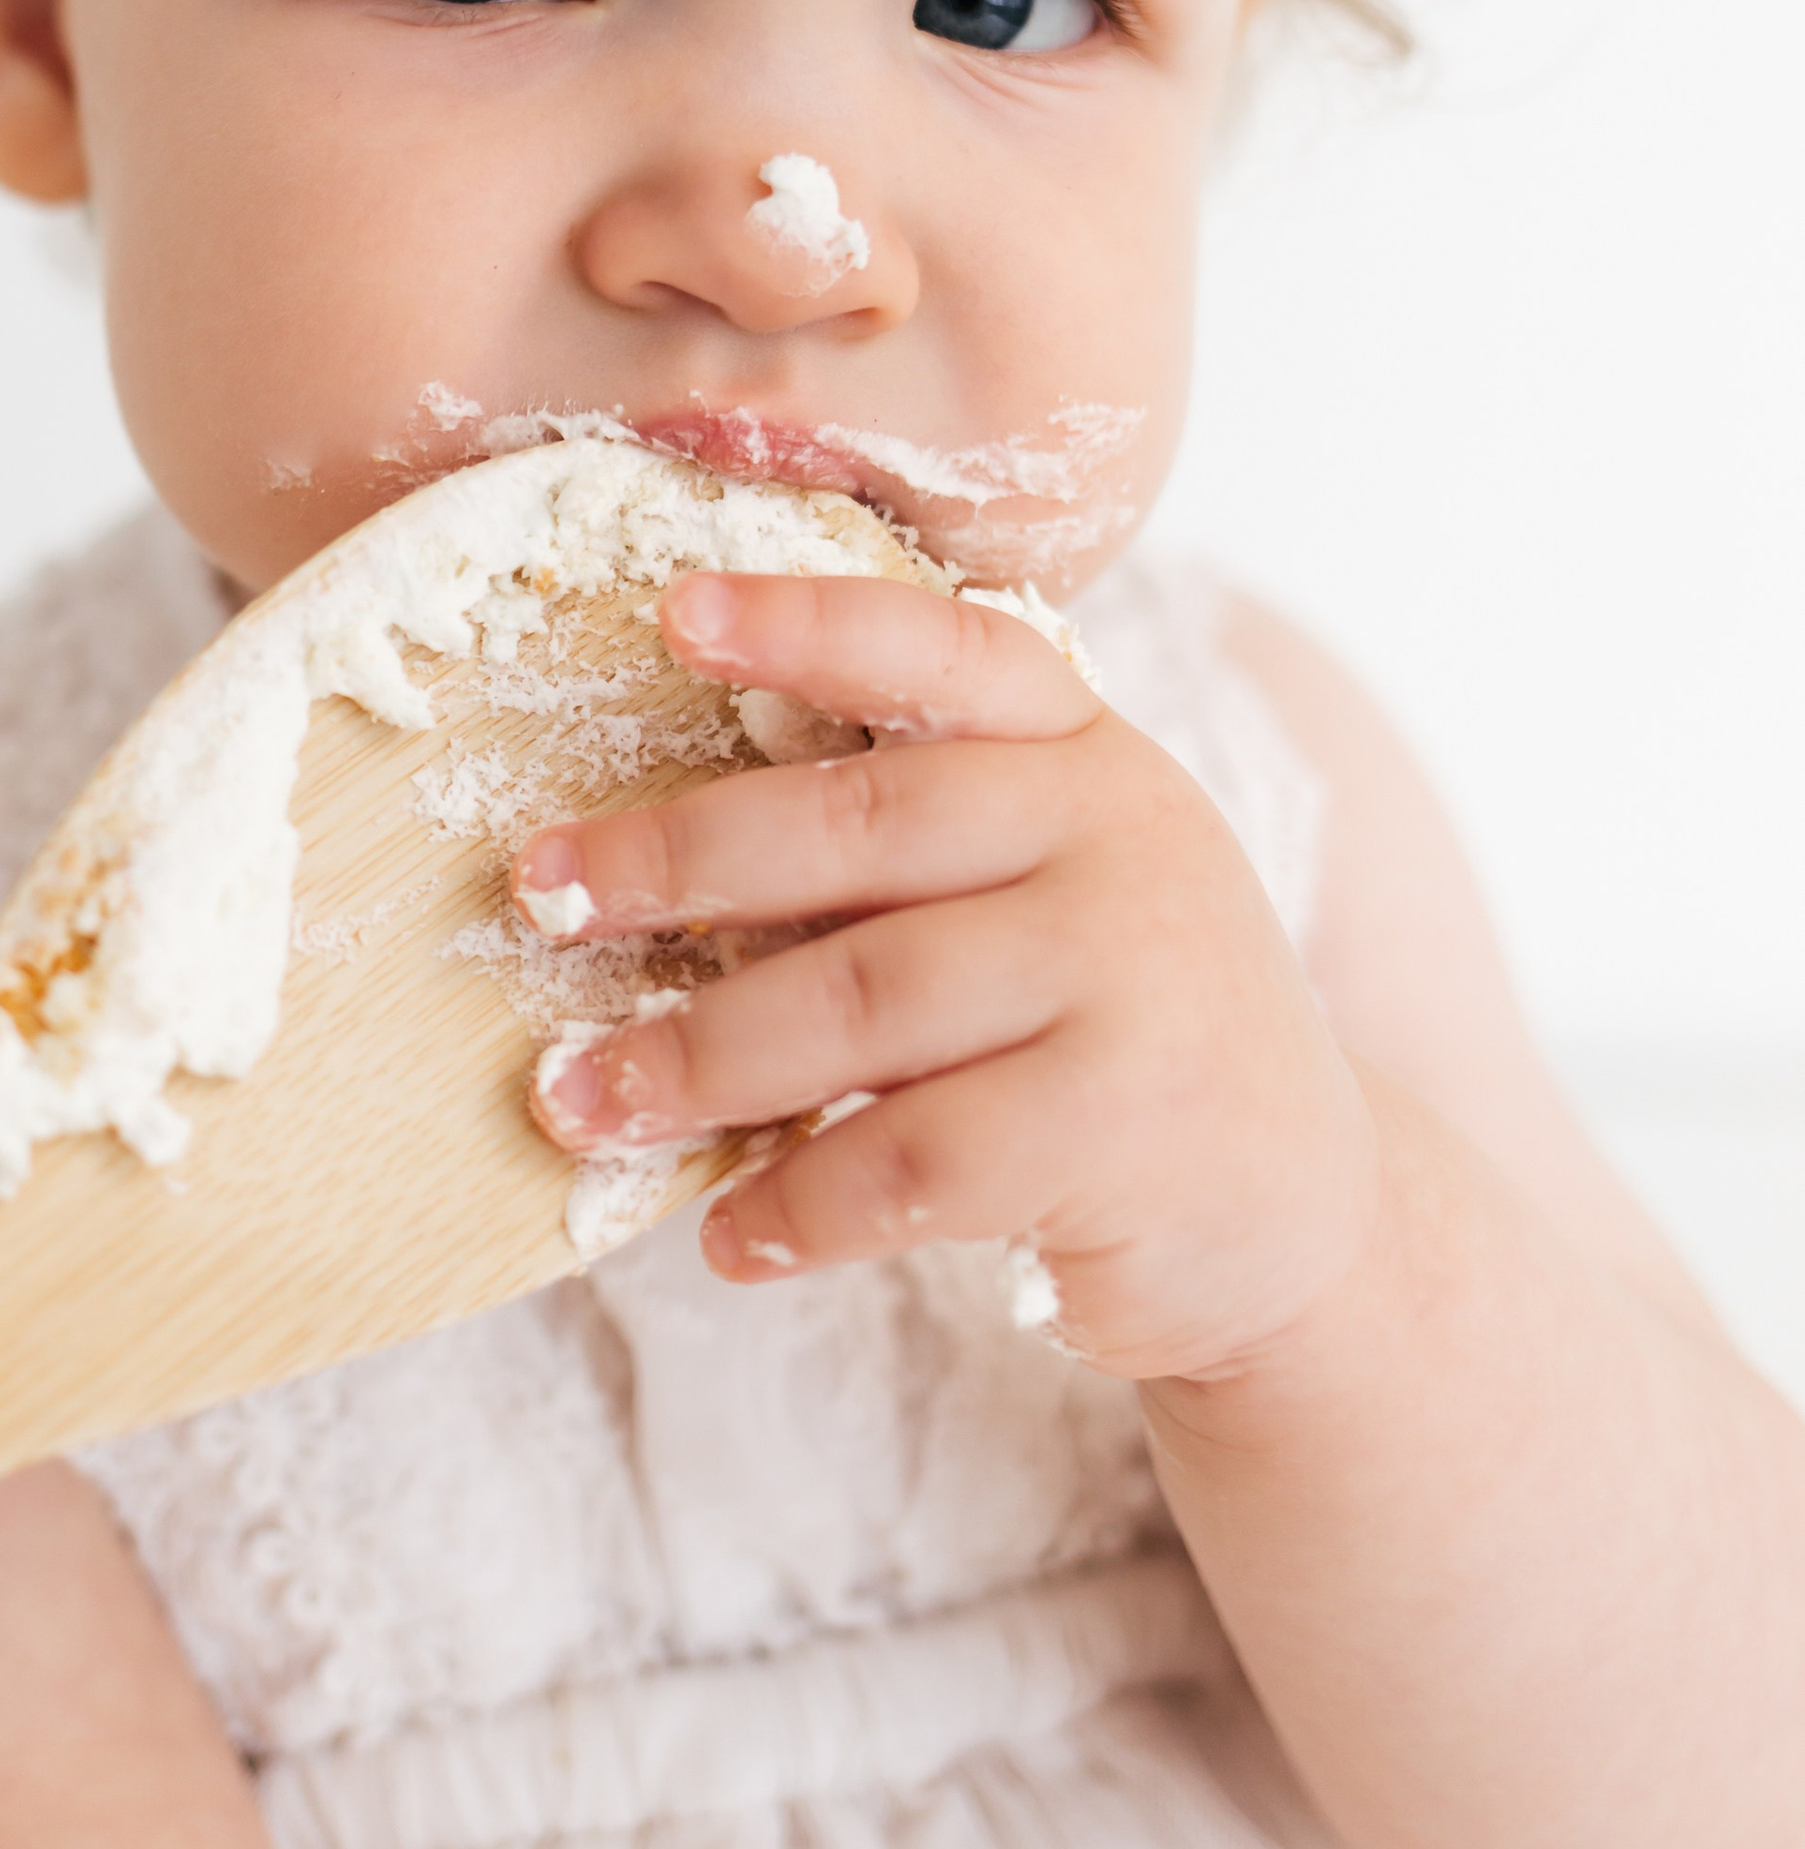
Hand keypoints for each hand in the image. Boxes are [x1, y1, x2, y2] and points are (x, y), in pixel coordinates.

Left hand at [520, 573, 1379, 1383]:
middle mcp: (1117, 836)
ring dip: (696, 1058)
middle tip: (539, 899)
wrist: (1310, 1215)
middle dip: (675, 864)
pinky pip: (912, 1160)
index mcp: (1085, 752)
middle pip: (857, 827)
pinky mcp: (1119, 1130)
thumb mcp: (1053, 893)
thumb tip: (652, 878)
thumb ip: (910, 857)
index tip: (676, 615)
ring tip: (577, 1102)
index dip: (809, 624)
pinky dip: (798, 1202)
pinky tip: (728, 1233)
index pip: (943, 653)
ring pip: (860, 1003)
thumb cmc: (1113, 1031)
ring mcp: (1128, 980)